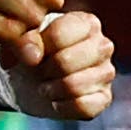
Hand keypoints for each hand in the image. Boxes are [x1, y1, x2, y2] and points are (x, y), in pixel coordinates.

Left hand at [2, 5, 117, 120]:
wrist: (29, 83)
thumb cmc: (31, 55)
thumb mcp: (23, 42)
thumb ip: (25, 40)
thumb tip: (34, 55)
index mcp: (87, 23)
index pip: (59, 34)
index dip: (38, 48)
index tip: (32, 52)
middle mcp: (103, 45)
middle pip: (66, 61)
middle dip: (44, 71)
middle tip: (40, 71)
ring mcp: (107, 72)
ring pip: (73, 86)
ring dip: (51, 90)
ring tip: (46, 85)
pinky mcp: (105, 98)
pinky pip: (82, 106)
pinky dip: (62, 107)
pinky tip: (57, 100)